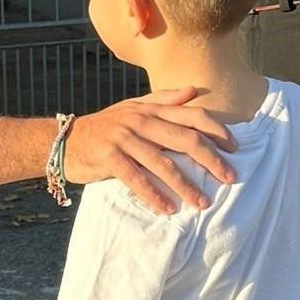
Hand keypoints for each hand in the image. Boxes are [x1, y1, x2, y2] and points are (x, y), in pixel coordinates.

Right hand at [64, 88, 238, 213]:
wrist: (64, 139)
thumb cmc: (105, 127)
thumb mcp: (132, 108)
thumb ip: (163, 100)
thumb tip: (193, 90)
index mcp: (150, 109)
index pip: (192, 116)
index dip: (217, 131)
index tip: (235, 148)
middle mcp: (140, 120)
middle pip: (185, 139)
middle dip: (211, 160)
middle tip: (230, 178)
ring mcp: (124, 138)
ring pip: (163, 163)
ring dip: (186, 185)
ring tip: (202, 203)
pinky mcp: (109, 157)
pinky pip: (136, 179)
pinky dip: (153, 195)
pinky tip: (167, 210)